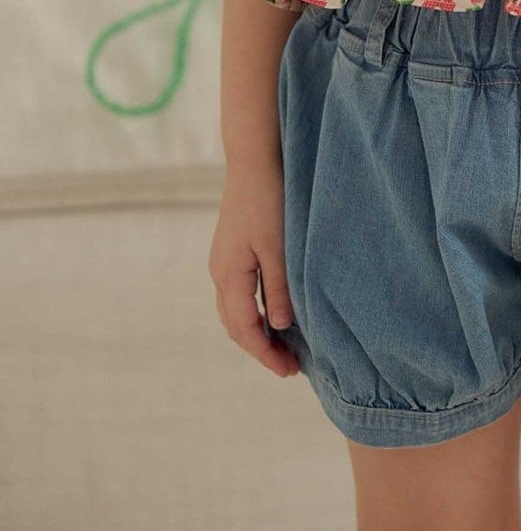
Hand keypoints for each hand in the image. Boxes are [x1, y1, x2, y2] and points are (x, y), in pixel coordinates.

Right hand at [209, 165, 300, 380]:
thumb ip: (280, 288)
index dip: (266, 354)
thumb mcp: (279, 247)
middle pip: (235, 325)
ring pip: (235, 310)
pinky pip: (239, 293)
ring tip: (284, 345)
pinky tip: (275, 311)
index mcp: (229, 275)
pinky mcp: (231, 250)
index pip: (245, 330)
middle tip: (290, 365)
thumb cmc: (269, 199)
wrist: (253, 158)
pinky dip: (255, 310)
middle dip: (260, 348)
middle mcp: (219, 272)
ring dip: (257, 331)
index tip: (289, 371)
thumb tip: (281, 327)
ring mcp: (222, 261)